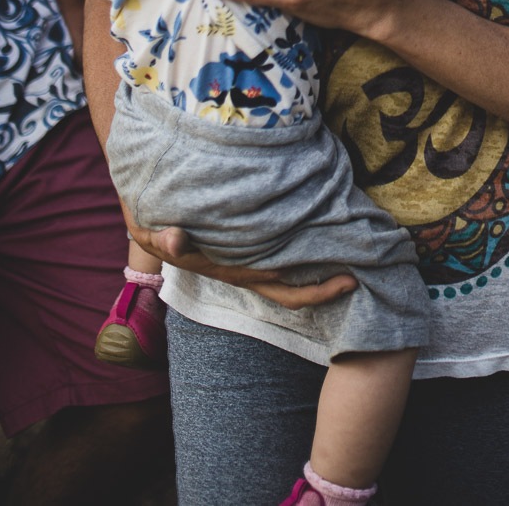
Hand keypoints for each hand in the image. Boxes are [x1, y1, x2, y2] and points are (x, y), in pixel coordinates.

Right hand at [126, 215, 358, 309]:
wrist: (145, 216)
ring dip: (318, 264)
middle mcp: (246, 269)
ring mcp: (247, 259)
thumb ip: (163, 238)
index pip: (281, 288)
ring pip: (290, 272)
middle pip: (294, 289)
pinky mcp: (248, 242)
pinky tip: (322, 226)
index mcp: (233, 271)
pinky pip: (282, 249)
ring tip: (351, 248)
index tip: (350, 280)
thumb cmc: (153, 225)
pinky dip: (304, 244)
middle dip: (328, 286)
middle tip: (363, 270)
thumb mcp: (151, 231)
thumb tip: (175, 239)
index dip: (316, 290)